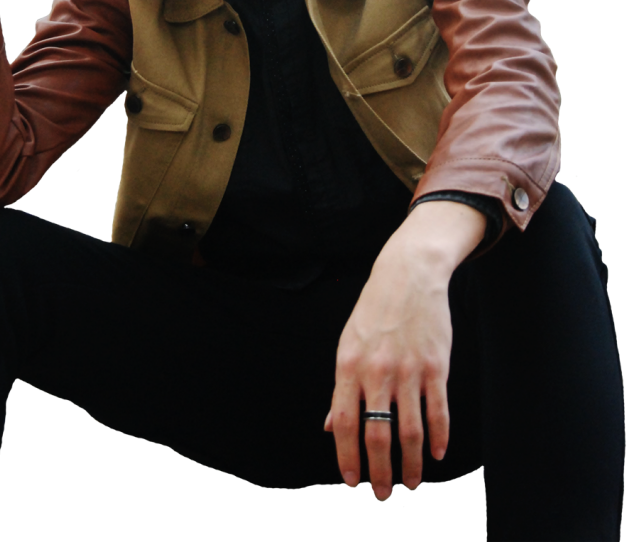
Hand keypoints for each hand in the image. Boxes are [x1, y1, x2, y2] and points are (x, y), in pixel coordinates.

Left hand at [324, 219, 458, 499]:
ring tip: (411, 482)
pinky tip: (436, 454)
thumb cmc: (374, 312)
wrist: (408, 276)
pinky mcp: (436, 368)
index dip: (347, 457)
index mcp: (349, 366)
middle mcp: (377, 371)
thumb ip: (343, 388)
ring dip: (411, 464)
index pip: (345, 423)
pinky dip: (438, 438)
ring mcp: (409, 370)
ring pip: (410, 431)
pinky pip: (438, 412)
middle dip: (379, 471)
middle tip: (383, 494)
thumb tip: (331, 427)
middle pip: (378, 434)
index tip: (352, 482)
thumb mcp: (348, 344)